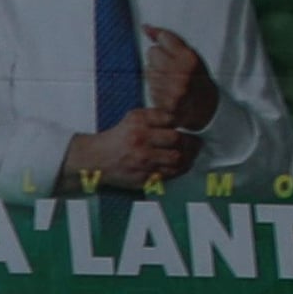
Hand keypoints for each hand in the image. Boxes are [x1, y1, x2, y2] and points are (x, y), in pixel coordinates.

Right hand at [66, 110, 195, 187]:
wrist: (96, 160)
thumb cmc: (117, 138)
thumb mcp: (133, 118)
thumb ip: (155, 116)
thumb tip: (179, 119)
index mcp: (139, 123)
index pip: (172, 120)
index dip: (183, 124)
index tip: (188, 128)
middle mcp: (140, 141)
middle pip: (178, 140)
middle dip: (191, 142)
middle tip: (196, 143)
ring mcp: (142, 161)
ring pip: (177, 160)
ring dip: (188, 158)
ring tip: (191, 155)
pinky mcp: (142, 178)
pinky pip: (168, 175)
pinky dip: (178, 171)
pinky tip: (180, 166)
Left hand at [138, 24, 218, 134]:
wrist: (204, 106)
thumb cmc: (196, 76)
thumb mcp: (188, 53)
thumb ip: (167, 38)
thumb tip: (144, 27)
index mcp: (190, 58)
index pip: (162, 38)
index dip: (165, 45)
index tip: (174, 54)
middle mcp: (181, 74)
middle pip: (152, 52)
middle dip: (158, 59)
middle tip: (171, 70)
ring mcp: (173, 92)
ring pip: (149, 70)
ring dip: (155, 75)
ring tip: (170, 82)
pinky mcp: (165, 106)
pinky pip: (148, 89)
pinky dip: (153, 92)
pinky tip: (164, 95)